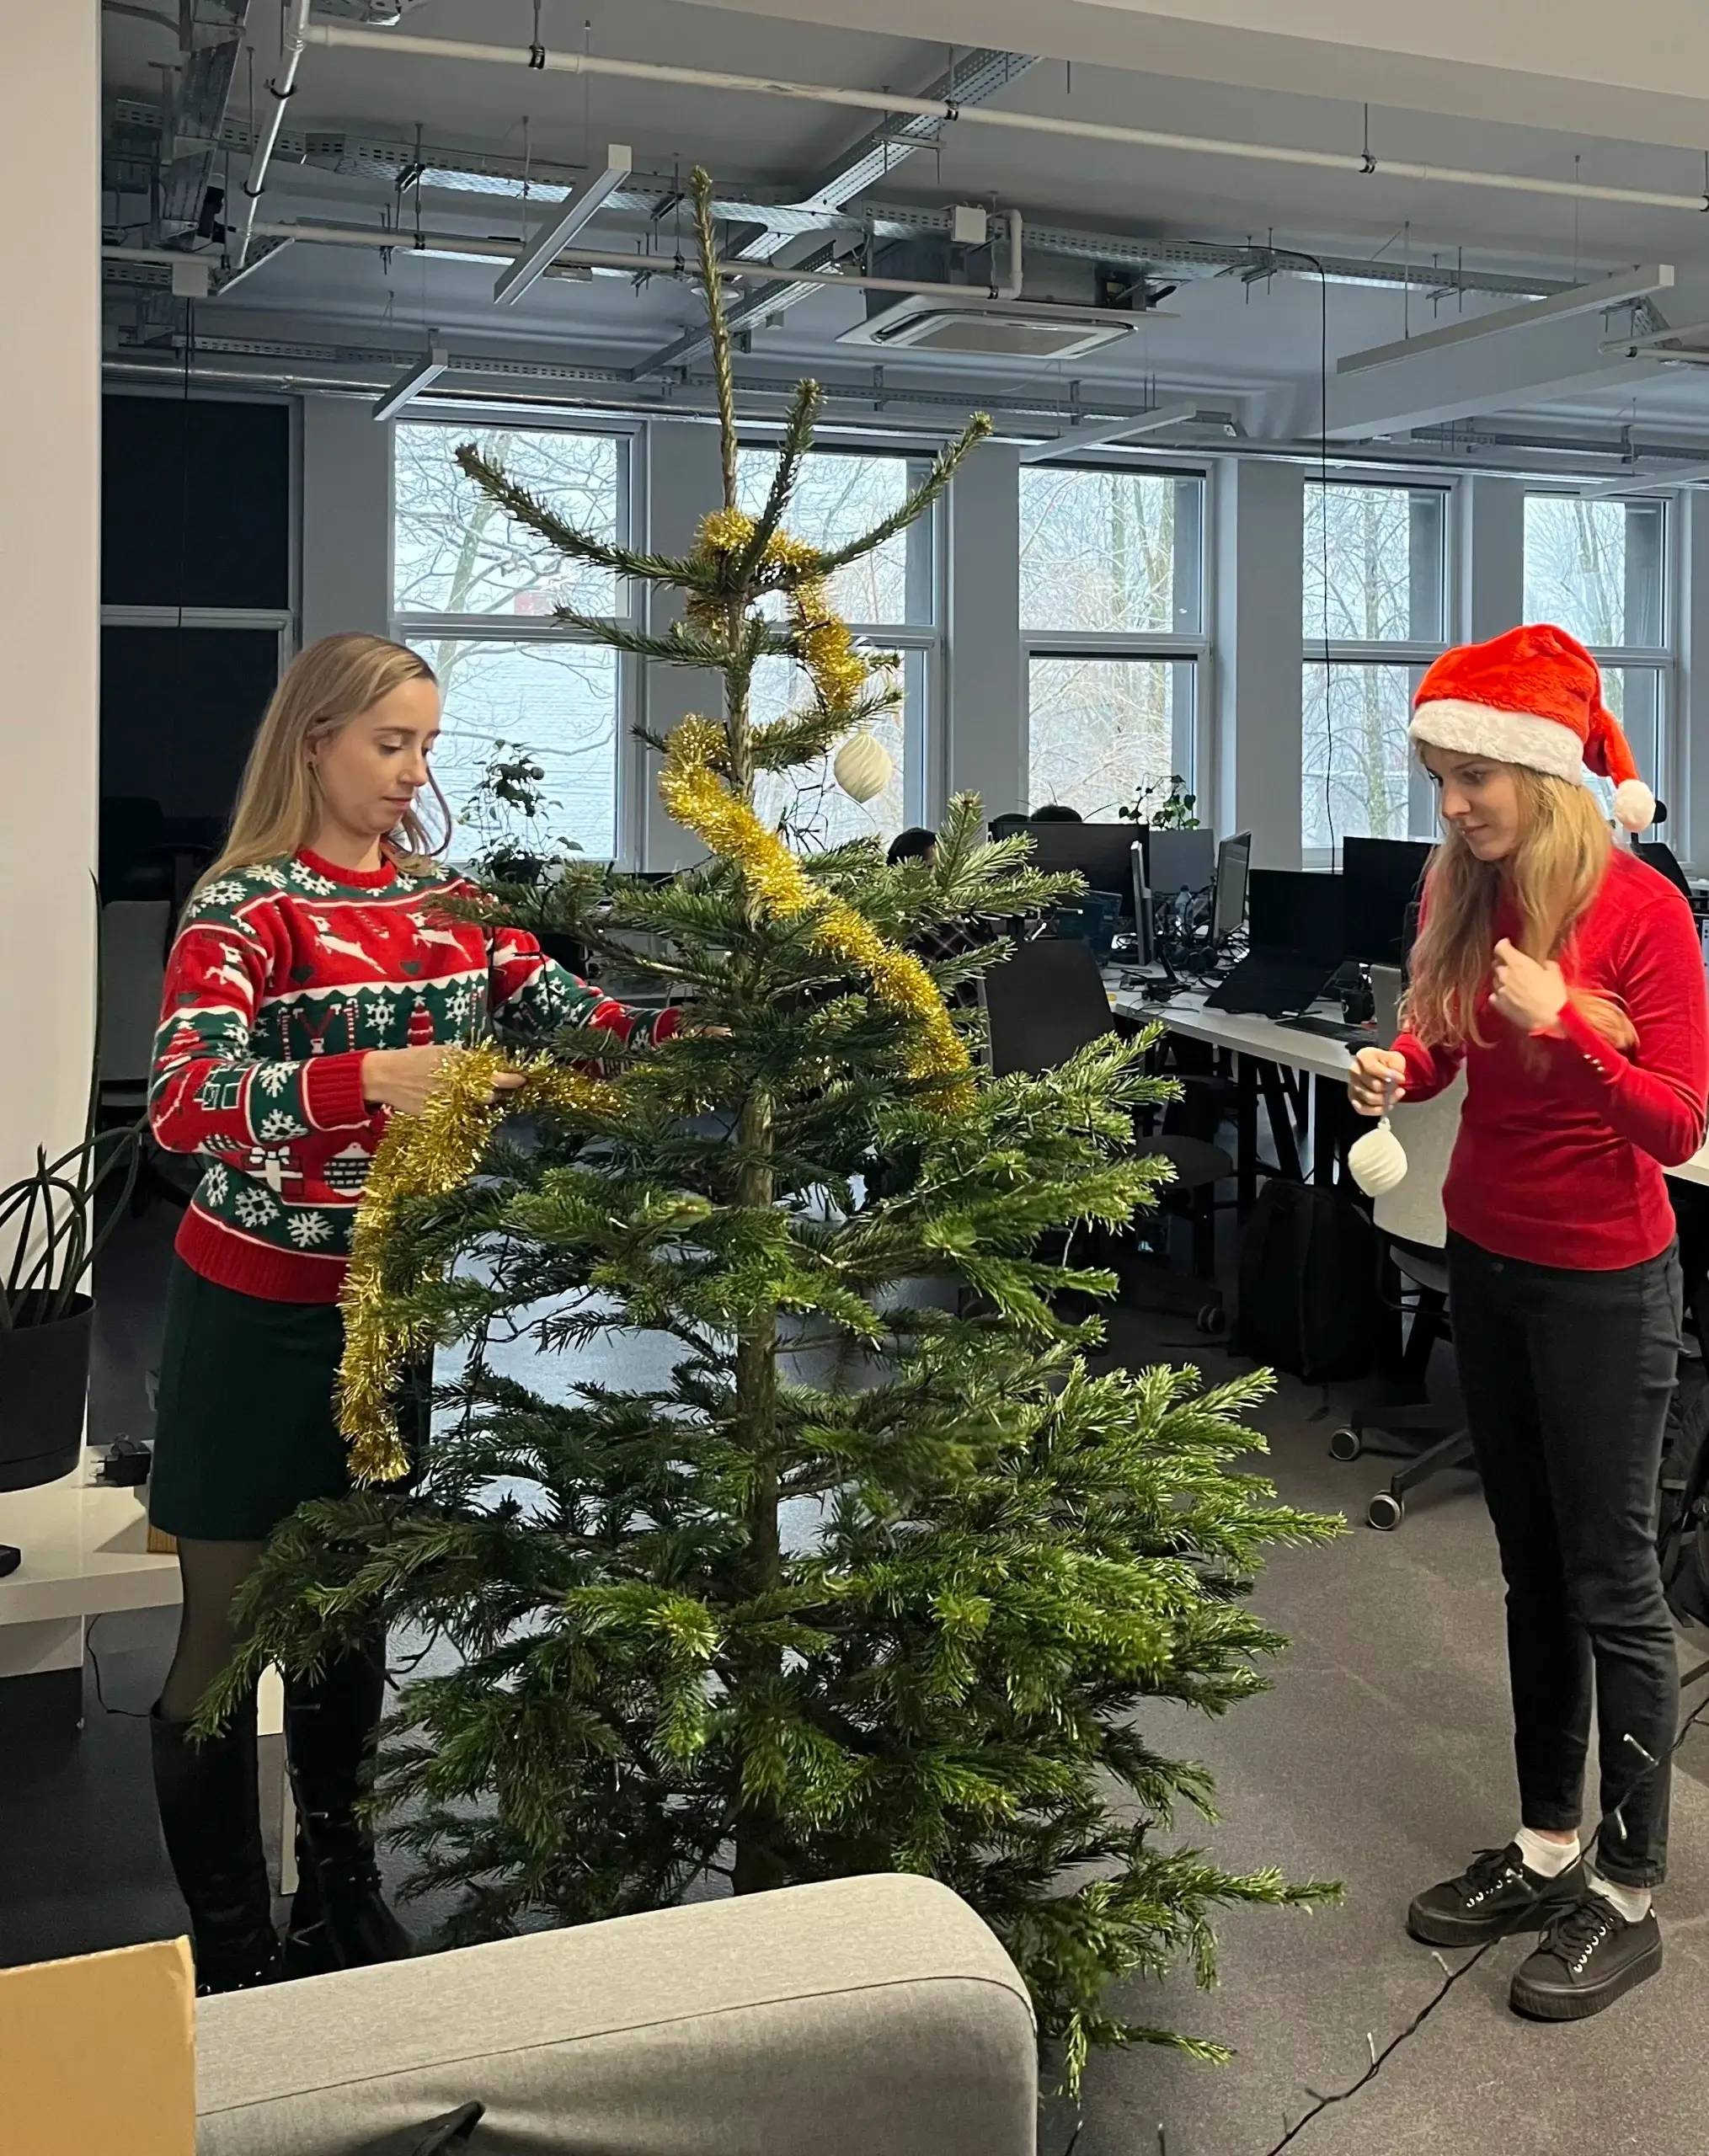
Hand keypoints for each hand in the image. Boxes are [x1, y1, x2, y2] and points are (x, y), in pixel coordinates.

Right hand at [360, 1046, 524, 1116]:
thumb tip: (488, 1065)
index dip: (512, 1079)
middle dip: (496, 1091)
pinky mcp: (441, 1117)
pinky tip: (457, 1102)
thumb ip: (467, 1061)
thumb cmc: (416, 1058)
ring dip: (480, 1101)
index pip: (496, 1077)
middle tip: (495, 1086)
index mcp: (462, 1069)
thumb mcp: (445, 1052)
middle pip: (490, 1095)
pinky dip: (464, 1109)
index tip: (522, 1079)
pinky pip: (461, 1115)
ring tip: (473, 1093)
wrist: (387, 1076)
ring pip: (477, 1107)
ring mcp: (451, 1105)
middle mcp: (459, 1089)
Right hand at [1348, 1047, 1406, 1116]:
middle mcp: (1354, 1070)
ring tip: (1395, 1097)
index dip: (1388, 1075)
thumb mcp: (1395, 1058)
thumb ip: (1395, 1067)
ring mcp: (1352, 1085)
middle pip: (1373, 1085)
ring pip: (1369, 1098)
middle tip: (1400, 1090)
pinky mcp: (1352, 1098)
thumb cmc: (1387, 1062)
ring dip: (1386, 1101)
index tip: (1402, 1079)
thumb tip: (1396, 1080)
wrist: (1380, 1067)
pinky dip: (1376, 1110)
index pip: (1373, 1068)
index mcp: (1363, 1056)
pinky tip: (1387, 1106)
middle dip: (1389, 1090)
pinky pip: (1362, 1109)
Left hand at [1490, 938, 1567, 1035]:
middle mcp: (1505, 974)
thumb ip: (1546, 965)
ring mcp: (1499, 990)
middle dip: (1503, 963)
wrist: (1549, 1020)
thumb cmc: (1554, 994)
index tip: (1507, 944)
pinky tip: (1508, 997)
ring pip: (1495, 980)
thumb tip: (1543, 964)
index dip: (1503, 945)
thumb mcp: (1555, 973)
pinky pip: (1493, 995)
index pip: (1500, 948)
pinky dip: (1499, 994)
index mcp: (1518, 963)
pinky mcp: (1498, 1005)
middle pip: (1496, 964)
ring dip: (1502, 979)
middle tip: (1513, 967)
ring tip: (1513, 984)